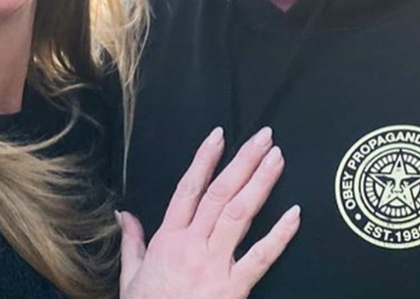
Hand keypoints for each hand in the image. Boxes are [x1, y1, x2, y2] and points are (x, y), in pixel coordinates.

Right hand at [119, 127, 300, 298]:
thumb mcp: (130, 276)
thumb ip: (132, 241)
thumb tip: (124, 214)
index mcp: (168, 239)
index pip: (189, 189)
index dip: (205, 160)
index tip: (219, 135)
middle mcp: (192, 245)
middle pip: (221, 193)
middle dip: (243, 161)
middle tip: (264, 136)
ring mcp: (215, 265)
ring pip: (240, 214)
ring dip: (261, 183)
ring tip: (277, 158)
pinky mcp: (234, 288)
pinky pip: (261, 257)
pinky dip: (280, 234)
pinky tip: (295, 214)